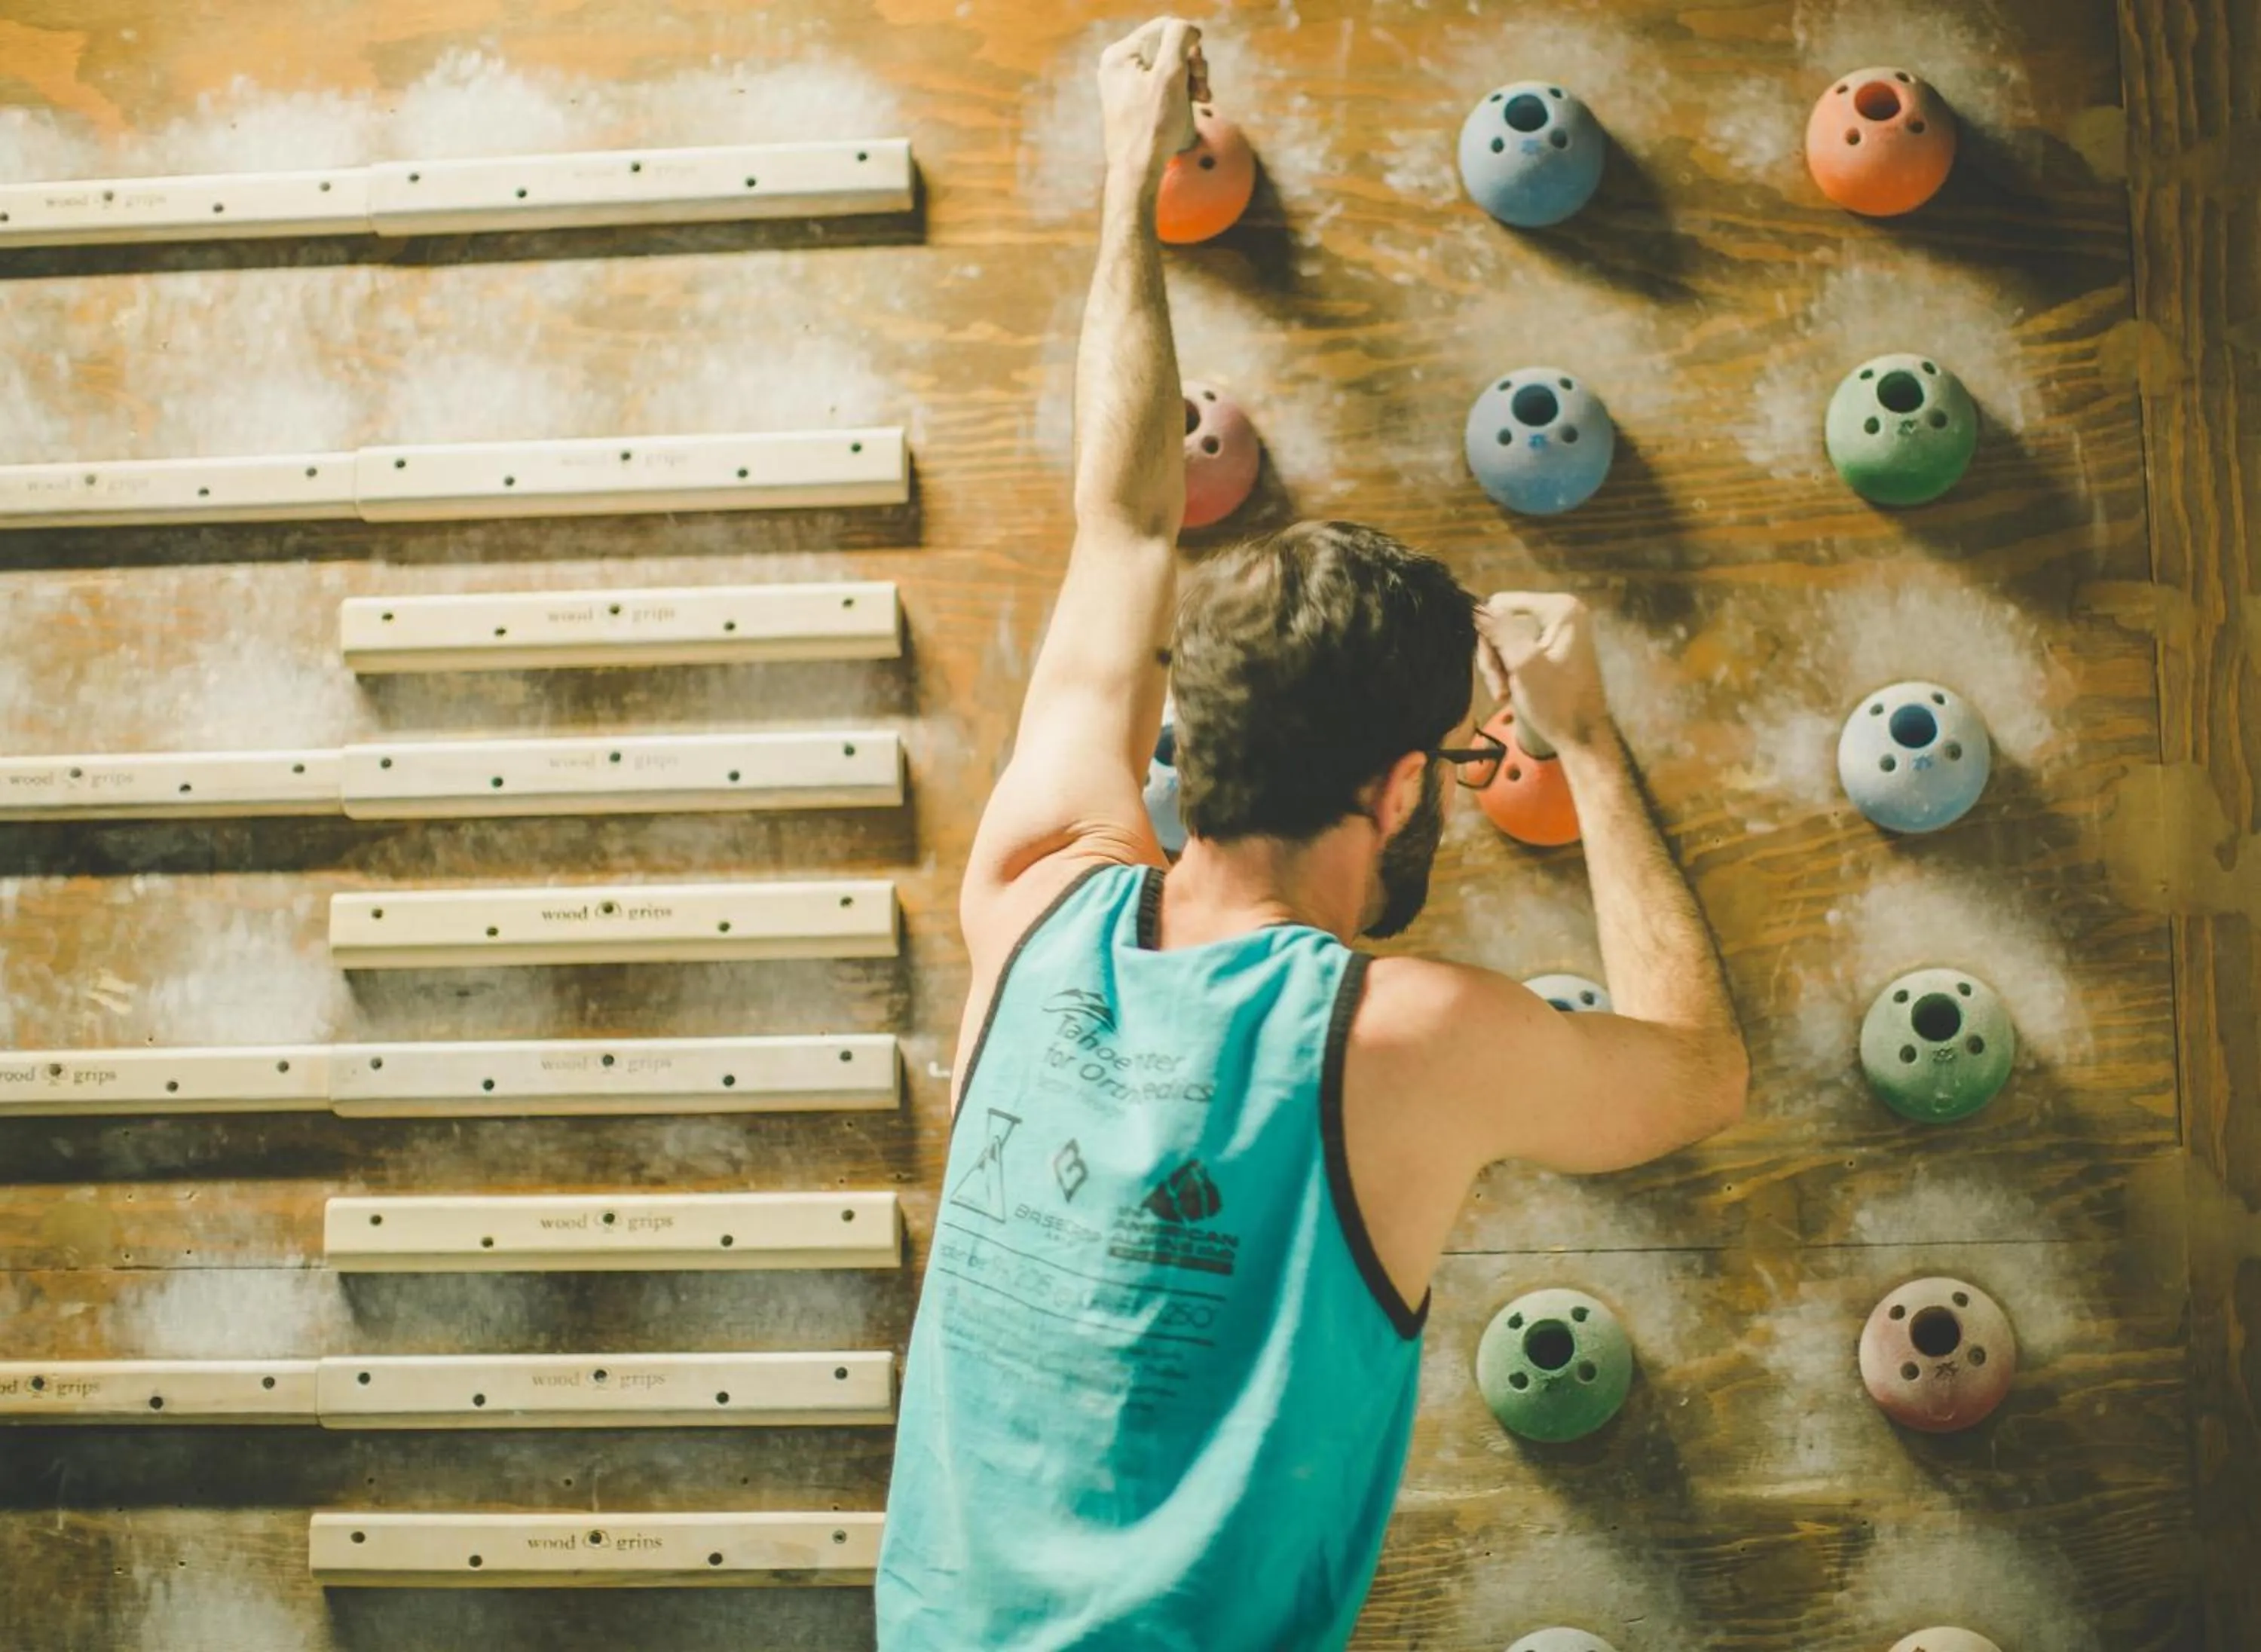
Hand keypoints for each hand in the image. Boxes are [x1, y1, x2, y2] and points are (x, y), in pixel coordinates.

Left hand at [1098, 17, 1208, 187]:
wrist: (1137, 172)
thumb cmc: (1152, 127)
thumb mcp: (1171, 75)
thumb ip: (1179, 39)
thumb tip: (1187, 28)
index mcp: (1120, 54)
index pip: (1165, 27)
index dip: (1189, 43)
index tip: (1198, 69)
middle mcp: (1118, 65)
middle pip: (1168, 46)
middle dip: (1191, 65)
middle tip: (1202, 88)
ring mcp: (1125, 84)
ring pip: (1169, 66)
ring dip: (1191, 80)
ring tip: (1201, 99)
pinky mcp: (1134, 101)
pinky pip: (1163, 85)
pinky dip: (1181, 92)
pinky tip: (1192, 106)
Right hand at [1475, 591, 1611, 752]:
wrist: (1581, 736)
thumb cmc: (1556, 704)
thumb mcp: (1523, 665)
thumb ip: (1499, 631)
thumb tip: (1473, 607)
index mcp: (1559, 608)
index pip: (1500, 603)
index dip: (1488, 636)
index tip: (1494, 672)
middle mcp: (1562, 609)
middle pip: (1503, 619)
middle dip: (1494, 654)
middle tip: (1499, 688)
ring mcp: (1560, 627)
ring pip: (1507, 635)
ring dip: (1499, 665)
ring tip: (1504, 692)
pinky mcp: (1556, 643)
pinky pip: (1519, 645)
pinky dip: (1510, 667)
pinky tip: (1512, 688)